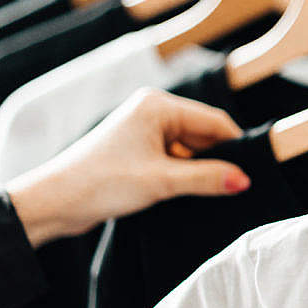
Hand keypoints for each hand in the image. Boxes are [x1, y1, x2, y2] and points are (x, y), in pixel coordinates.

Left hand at [7, 89, 249, 246]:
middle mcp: (153, 111)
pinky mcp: (139, 150)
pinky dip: (183, 176)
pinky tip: (185, 194)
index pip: (214, 122)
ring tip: (204, 195)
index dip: (234, 147)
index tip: (252, 173)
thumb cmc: (102, 183)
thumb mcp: (162, 182)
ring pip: (190, 150)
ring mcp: (145, 131)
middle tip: (231, 189)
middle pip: (204, 135)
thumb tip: (245, 180)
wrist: (55, 202)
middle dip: (216, 161)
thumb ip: (207, 179)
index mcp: (158, 105)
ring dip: (198, 171)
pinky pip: (175, 159)